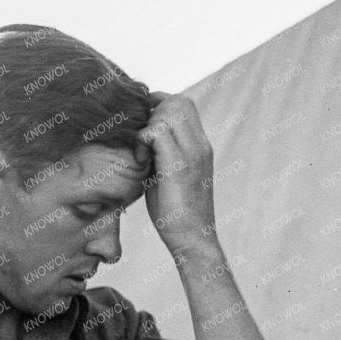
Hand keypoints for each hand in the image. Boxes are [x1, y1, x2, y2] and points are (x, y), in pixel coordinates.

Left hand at [136, 92, 220, 251]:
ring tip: (141, 147)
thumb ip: (163, 153)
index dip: (159, 106)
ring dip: (147, 123)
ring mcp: (192, 153)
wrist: (192, 237)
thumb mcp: (171, 174)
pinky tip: (139, 156)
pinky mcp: (179, 165)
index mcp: (201, 146)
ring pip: (169, 111)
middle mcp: (200, 145)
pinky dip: (143, 137)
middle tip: (140, 136)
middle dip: (152, 110)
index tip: (144, 127)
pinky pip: (157, 131)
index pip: (183, 104)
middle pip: (177, 101)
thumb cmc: (177, 210)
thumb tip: (142, 139)